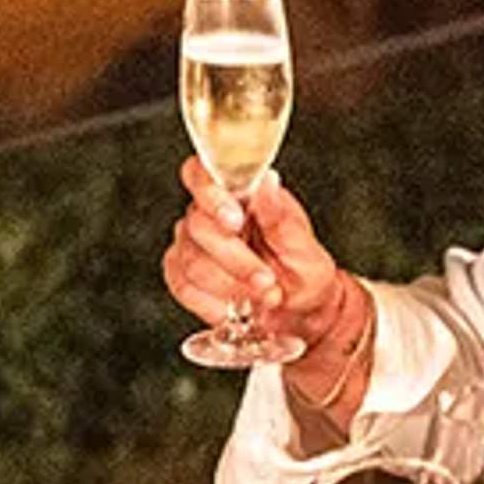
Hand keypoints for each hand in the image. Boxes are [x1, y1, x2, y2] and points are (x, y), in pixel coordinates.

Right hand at [163, 161, 346, 349]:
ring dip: (231, 286)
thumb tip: (266, 182)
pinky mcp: (181, 274)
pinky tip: (237, 306)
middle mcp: (207, 214)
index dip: (209, 194)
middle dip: (236, 261)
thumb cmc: (302, 270)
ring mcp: (190, 244)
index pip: (200, 174)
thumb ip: (280, 216)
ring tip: (263, 296)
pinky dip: (215, 303)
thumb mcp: (302, 245)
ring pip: (192, 262)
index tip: (235, 221)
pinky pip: (183, 287)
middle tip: (268, 281)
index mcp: (237, 193)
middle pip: (199, 227)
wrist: (298, 310)